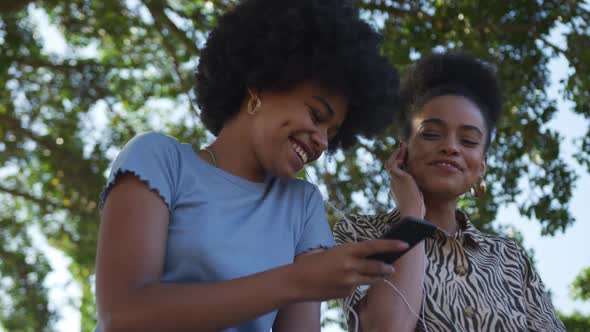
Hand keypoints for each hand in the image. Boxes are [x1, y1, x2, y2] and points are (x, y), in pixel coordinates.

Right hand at [290, 239, 408, 300]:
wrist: (297, 281)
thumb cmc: (315, 263)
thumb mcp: (333, 253)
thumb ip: (351, 255)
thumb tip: (371, 259)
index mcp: (346, 250)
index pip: (374, 246)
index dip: (391, 244)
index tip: (404, 243)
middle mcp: (350, 265)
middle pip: (378, 267)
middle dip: (388, 267)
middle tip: (392, 267)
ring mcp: (349, 281)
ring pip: (372, 279)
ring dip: (377, 277)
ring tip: (380, 274)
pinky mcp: (346, 292)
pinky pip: (358, 288)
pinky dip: (357, 285)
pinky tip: (347, 283)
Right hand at [385, 143, 424, 217]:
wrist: (411, 212)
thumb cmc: (417, 210)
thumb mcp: (418, 199)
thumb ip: (418, 192)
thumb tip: (424, 192)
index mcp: (398, 190)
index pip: (398, 175)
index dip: (401, 166)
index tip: (406, 159)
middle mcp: (393, 184)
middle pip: (392, 167)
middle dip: (397, 157)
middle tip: (403, 148)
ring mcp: (393, 180)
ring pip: (390, 163)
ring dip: (396, 154)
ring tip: (403, 146)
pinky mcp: (397, 176)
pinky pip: (393, 163)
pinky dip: (397, 156)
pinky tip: (403, 150)